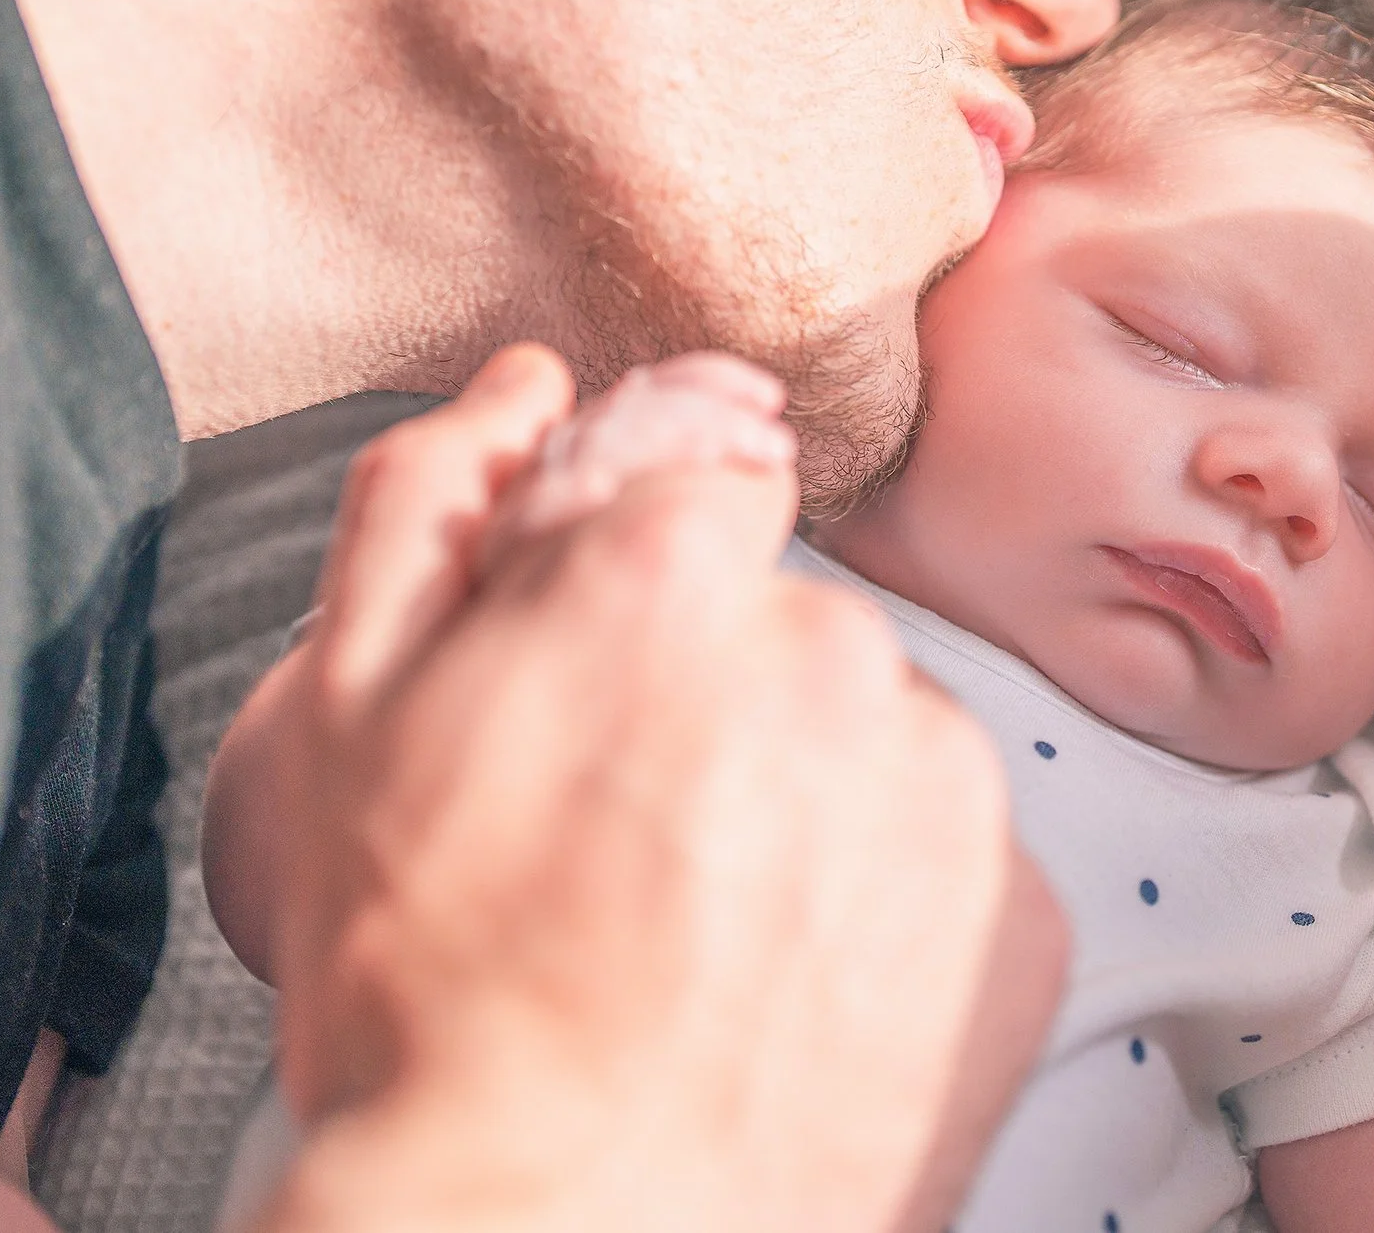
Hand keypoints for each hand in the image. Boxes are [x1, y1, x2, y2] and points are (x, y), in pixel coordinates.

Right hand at [252, 346, 1062, 1232]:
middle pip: (794, 623)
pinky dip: (895, 903)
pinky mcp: (1026, 915)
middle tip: (634, 847)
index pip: (704, 491)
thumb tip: (530, 379)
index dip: (642, 596)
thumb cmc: (430, 993)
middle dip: (727, 699)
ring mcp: (952, 787)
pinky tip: (798, 983)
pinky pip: (955, 855)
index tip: (605, 697)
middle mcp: (843, 652)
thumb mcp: (347, 718)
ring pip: (881, 737)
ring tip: (713, 934)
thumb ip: (434, 504)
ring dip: (816, 802)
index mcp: (677, 573)